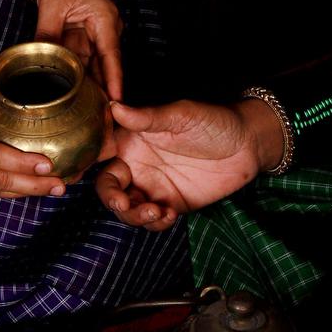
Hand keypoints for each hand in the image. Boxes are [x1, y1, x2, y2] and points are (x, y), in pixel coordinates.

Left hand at [33, 0, 123, 101]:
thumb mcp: (52, 4)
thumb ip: (47, 32)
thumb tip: (37, 57)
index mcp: (104, 20)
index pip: (111, 56)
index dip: (114, 81)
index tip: (117, 103)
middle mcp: (105, 29)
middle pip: (104, 65)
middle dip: (102, 90)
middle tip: (98, 116)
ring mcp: (96, 33)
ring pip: (92, 64)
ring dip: (88, 84)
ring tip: (85, 110)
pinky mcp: (85, 35)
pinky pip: (82, 57)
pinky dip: (77, 72)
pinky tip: (72, 90)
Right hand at [95, 98, 282, 228]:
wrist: (249, 145)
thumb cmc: (213, 121)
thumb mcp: (180, 115)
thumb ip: (147, 117)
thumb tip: (115, 107)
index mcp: (131, 141)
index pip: (98, 152)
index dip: (86, 163)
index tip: (82, 173)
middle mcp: (137, 165)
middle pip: (109, 188)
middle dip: (112, 199)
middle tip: (123, 204)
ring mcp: (154, 186)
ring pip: (128, 208)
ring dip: (133, 216)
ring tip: (156, 212)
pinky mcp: (172, 204)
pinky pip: (153, 220)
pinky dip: (155, 223)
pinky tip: (168, 215)